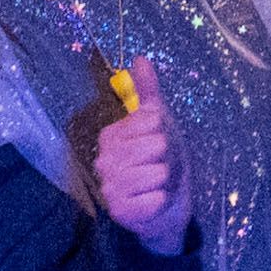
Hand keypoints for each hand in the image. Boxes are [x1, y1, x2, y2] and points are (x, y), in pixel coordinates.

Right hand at [90, 52, 189, 254]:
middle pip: (154, 145)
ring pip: (156, 172)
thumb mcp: (159, 124)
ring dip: (164, 180)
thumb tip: (140, 58)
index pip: (149, 120)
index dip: (162, 131)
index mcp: (110, 136)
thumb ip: (148, 92)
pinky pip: (154, 199)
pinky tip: (154, 201)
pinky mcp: (119, 211)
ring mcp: (109, 186)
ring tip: (157, 184)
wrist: (165, 206)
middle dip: (166, 157)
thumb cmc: (160, 162)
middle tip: (159, 166)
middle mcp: (104, 160)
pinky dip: (160, 201)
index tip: (158, 142)